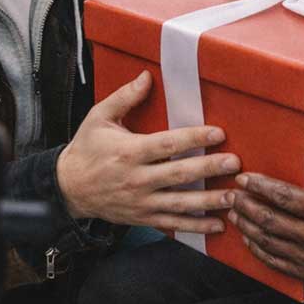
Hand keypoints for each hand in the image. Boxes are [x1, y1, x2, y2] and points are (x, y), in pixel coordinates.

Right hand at [57, 71, 239, 232]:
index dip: (194, 138)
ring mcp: (141, 201)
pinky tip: (216, 225)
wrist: (68, 188)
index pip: (167, 144)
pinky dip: (195, 227)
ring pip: (180, 203)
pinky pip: (172, 224)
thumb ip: (124, 97)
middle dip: (209, 169)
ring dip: (208, 201)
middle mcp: (137, 179)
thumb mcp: (99, 117)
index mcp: (129, 151)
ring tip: (232, 197)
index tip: (218, 133)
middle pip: (179, 174)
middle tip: (234, 163)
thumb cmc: (86, 149)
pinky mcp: (142, 217)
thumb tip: (147, 76)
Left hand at [229, 134, 303, 288]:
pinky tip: (248, 238)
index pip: (285, 197)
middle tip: (230, 194)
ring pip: (269, 241)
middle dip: (246, 206)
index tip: (244, 178)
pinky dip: (258, 250)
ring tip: (233, 213)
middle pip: (270, 219)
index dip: (261, 187)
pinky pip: (276, 262)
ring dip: (247, 226)